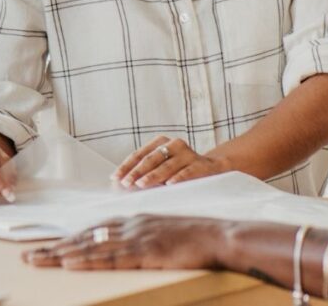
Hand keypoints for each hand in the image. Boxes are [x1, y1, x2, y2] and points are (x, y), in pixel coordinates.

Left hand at [23, 215, 225, 269]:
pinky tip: (69, 263)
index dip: (69, 240)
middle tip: (28, 256)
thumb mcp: (164, 232)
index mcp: (134, 220)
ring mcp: (136, 237)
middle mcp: (130, 225)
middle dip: (54, 248)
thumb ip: (142, 237)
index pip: (93, 231)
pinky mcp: (145, 251)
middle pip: (84, 237)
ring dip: (60, 254)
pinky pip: (109, 257)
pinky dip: (86, 260)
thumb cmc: (196, 238)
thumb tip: (123, 247)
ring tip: (36, 261)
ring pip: (90, 247)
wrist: (220, 236)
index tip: (48, 248)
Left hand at [113, 136, 230, 188]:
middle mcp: (174, 144)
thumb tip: (120, 184)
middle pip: (151, 159)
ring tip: (141, 184)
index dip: (126, 166)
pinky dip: (178, 178)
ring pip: (167, 165)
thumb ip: (144, 173)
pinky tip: (169, 184)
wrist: (212, 169)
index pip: (139, 154)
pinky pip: (188, 171)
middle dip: (137, 172)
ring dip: (153, 176)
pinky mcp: (201, 164)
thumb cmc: (179, 170)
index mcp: (161, 142)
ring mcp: (188, 153)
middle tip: (126, 183)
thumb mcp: (161, 168)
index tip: (115, 178)